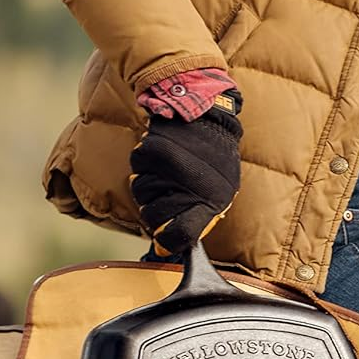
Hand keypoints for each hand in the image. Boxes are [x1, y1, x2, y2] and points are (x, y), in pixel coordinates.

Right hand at [130, 92, 242, 256]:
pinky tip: (160, 160)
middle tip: (165, 201)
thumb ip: (201, 217)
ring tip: (166, 176)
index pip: (181, 234)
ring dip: (149, 190)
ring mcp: (167, 169)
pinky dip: (144, 168)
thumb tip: (173, 242)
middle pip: (154, 217)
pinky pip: (137, 171)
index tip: (164, 241)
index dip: (168, 242)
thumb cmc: (215, 158)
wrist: (208, 115)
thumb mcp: (221, 190)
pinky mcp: (150, 151)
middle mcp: (188, 186)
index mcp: (211, 200)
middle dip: (155, 214)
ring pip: (141, 194)